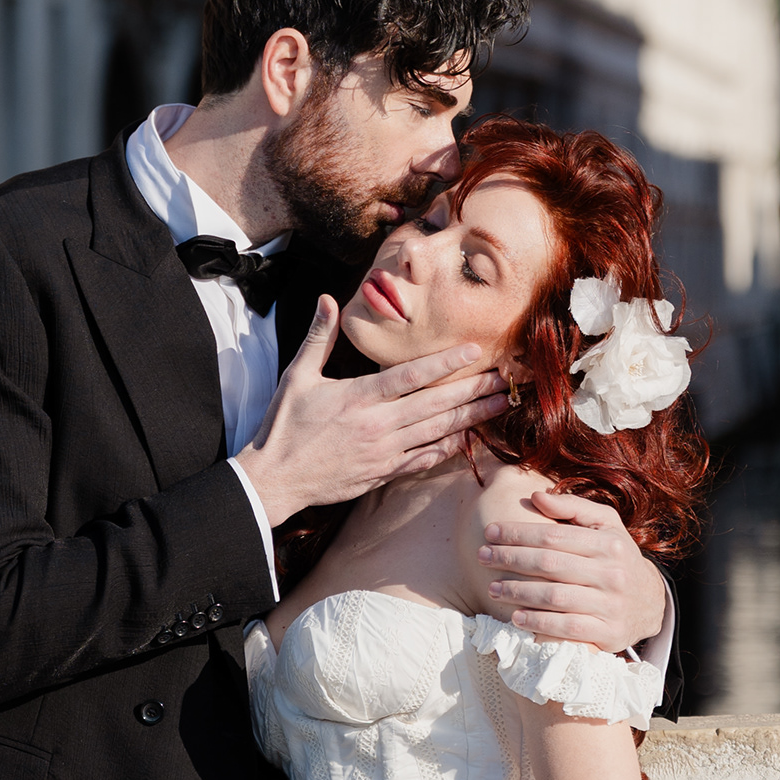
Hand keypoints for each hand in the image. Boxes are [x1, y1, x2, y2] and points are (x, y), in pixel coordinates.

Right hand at [236, 298, 505, 526]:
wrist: (274, 480)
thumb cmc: (284, 426)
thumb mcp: (297, 376)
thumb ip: (318, 338)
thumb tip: (328, 299)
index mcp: (358, 397)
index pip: (411, 376)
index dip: (445, 363)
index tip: (474, 351)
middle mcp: (378, 425)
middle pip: (436, 405)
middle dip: (474, 390)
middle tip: (506, 379)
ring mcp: (383, 452)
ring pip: (437, 432)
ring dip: (471, 418)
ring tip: (500, 405)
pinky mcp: (382, 473)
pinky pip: (423, 460)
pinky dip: (447, 448)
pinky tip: (467, 438)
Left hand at [480, 488, 669, 655]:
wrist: (651, 602)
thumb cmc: (617, 557)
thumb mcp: (606, 524)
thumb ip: (573, 507)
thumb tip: (536, 496)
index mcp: (609, 543)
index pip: (554, 536)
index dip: (518, 534)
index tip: (490, 532)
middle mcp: (611, 573)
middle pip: (550, 565)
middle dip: (511, 559)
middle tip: (482, 557)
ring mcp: (610, 605)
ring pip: (555, 598)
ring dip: (518, 592)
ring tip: (493, 588)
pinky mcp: (608, 634)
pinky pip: (567, 629)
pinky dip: (539, 623)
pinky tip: (516, 617)